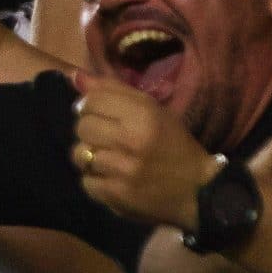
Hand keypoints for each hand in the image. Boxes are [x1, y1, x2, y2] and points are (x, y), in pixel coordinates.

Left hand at [72, 71, 215, 229]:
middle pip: (83, 126)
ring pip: (80, 154)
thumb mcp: (153, 110)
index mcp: (143, 115)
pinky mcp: (117, 195)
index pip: (93, 100)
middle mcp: (131, 140)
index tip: (101, 114)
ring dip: (90, 156)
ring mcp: (122, 170)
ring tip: (108, 159)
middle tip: (106, 137)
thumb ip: (114, 91)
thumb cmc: (174, 145)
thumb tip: (74, 77)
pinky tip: (111, 178)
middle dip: (90, 130)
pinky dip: (95, 180)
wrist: (196, 190)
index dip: (91, 105)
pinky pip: (86, 182)